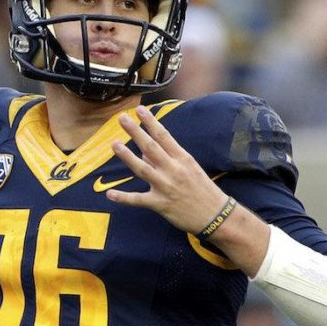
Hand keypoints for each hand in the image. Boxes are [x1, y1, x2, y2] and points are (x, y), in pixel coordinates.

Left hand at [107, 105, 227, 235]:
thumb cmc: (204, 190)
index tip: (139, 110)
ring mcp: (165, 187)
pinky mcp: (160, 204)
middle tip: (122, 118)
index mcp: (182, 158)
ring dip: (127, 156)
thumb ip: (169, 158)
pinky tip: (109, 194)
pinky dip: (123, 198)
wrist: (216, 215)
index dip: (150, 122)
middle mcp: (173, 170)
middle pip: (151, 147)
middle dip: (136, 131)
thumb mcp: (190, 168)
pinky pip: (138, 200)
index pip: (164, 136)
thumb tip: (145, 153)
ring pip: (142, 169)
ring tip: (114, 144)